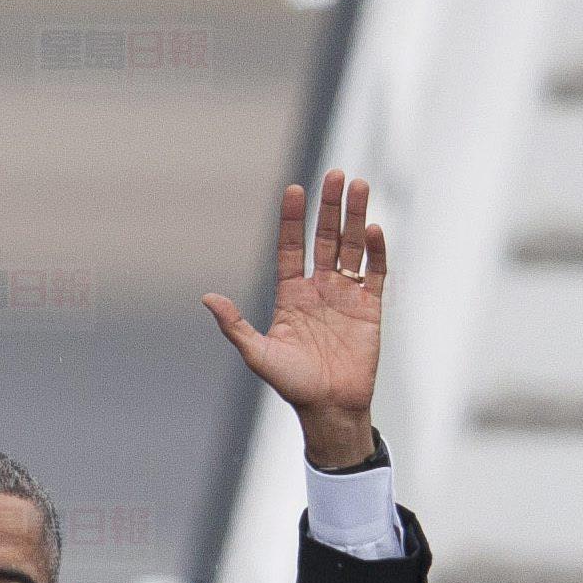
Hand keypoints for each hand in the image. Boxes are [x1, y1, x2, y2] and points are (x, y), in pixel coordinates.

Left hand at [203, 169, 384, 470]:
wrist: (330, 408)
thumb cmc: (292, 384)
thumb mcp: (257, 354)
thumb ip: (234, 325)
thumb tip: (207, 298)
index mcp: (291, 294)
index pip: (291, 247)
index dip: (292, 219)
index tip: (294, 190)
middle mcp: (319, 289)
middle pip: (326, 238)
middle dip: (330, 207)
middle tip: (334, 174)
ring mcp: (346, 296)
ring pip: (352, 248)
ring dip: (356, 217)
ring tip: (359, 185)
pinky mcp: (370, 308)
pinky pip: (374, 273)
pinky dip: (375, 252)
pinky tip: (374, 229)